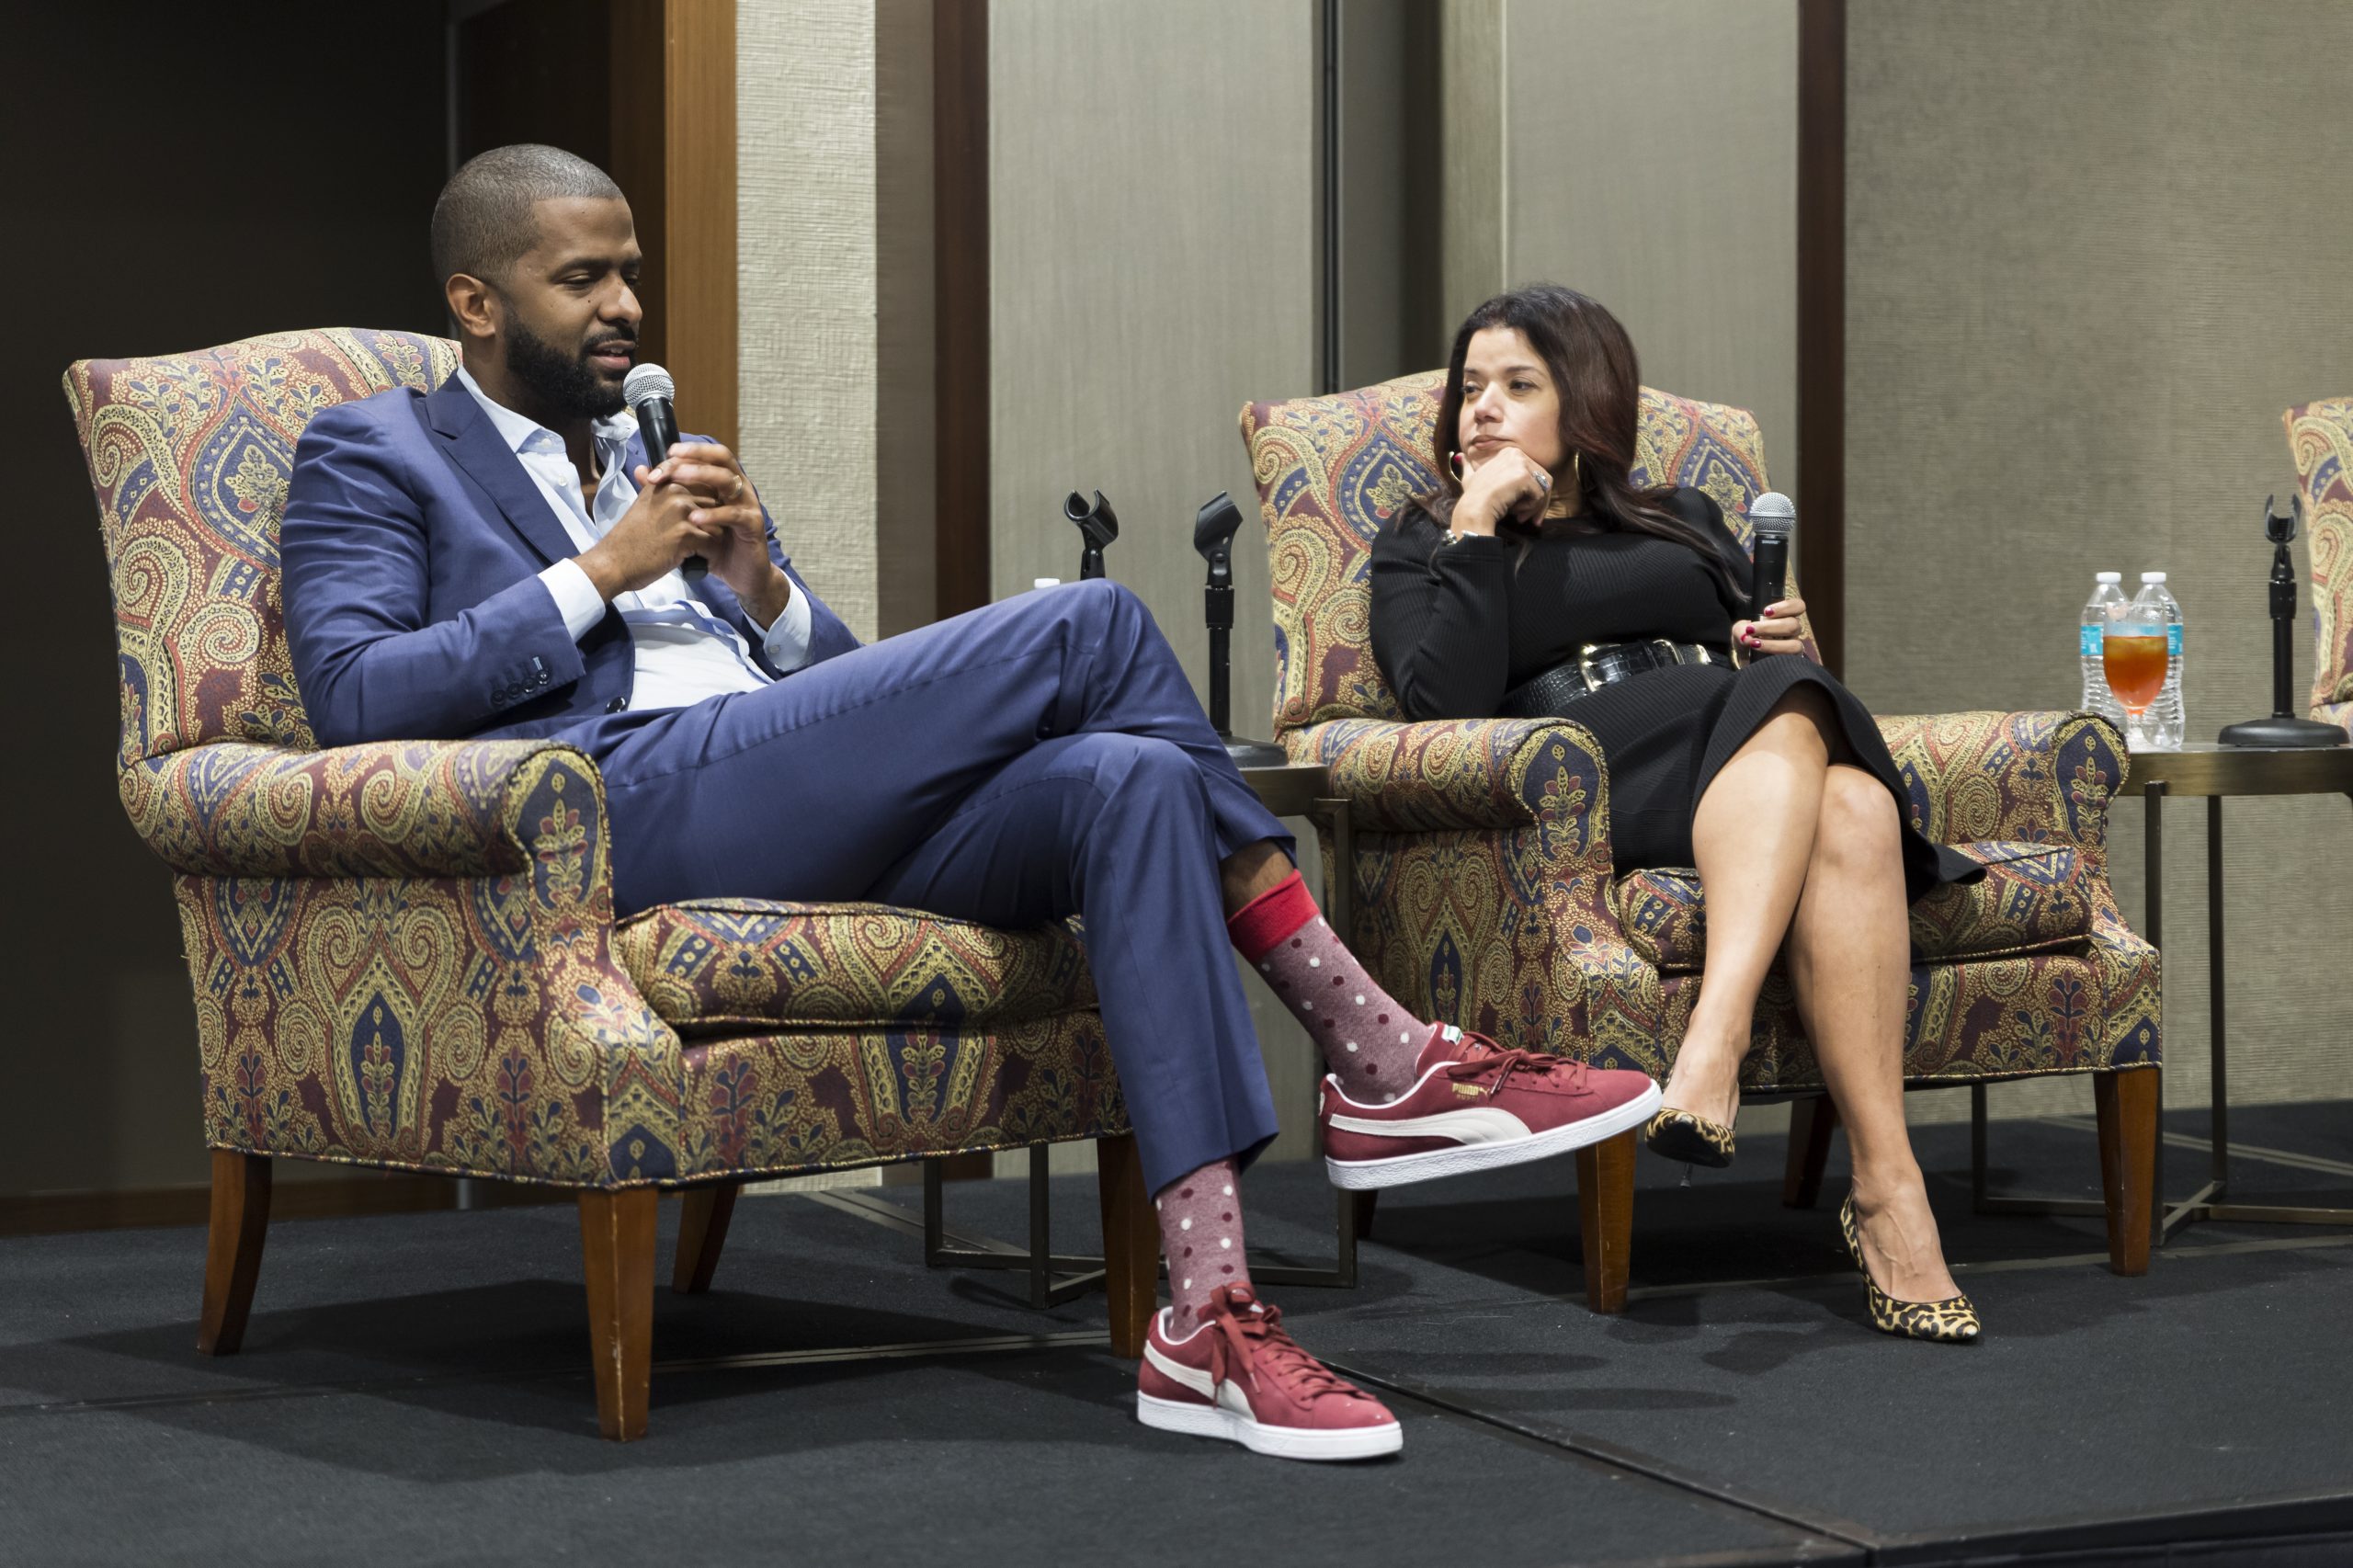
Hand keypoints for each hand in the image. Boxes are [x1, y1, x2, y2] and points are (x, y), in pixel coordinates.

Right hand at [575, 470, 719, 599]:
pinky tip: (697, 558)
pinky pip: (714, 542)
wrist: (615, 561)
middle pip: (716, 502)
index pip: (705, 483)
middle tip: (699, 536)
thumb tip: (645, 468)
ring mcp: (682, 512)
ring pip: (719, 522)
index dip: (706, 502)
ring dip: (713, 538)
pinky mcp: (686, 534)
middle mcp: (676, 491)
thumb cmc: (630, 536)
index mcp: (667, 481)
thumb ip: (650, 485)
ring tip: (698, 548)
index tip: (697, 518)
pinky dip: (710, 553)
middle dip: (712, 520)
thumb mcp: (641, 503)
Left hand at [644, 441, 791, 623]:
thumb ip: (666, 494)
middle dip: (694, 457)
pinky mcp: (753, 525)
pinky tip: (694, 518)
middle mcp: (739, 487)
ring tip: (678, 480)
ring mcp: (748, 504)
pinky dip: (714, 515)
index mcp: (724, 482)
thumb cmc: (716, 545)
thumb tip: (641, 471)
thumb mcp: (688, 518)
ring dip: (702, 476)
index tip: (665, 455)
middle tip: (670, 462)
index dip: (687, 452)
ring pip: (728, 481)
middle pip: (720, 459)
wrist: (742, 574)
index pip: (707, 456)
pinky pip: (734, 515)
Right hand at [1453, 446, 1552, 533]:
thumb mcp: (1469, 477)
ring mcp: (1522, 464)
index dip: (1529, 494)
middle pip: (1541, 480)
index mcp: (1509, 452)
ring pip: (1542, 488)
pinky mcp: (1526, 477)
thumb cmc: (1472, 496)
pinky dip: (1530, 508)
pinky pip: (1539, 495)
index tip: (1521, 512)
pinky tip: (1515, 512)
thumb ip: (1468, 467)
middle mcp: (1517, 454)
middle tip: (1526, 519)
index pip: (1532, 474)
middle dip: (1536, 503)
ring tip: (1520, 517)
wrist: (1474, 508)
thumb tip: (1459, 456)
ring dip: (1533, 507)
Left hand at [1733, 598, 1806, 656]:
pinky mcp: (1792, 660)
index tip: (1766, 612)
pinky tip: (1760, 652)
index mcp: (1785, 616)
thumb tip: (1746, 637)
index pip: (1798, 606)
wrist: (1745, 657)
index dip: (1786, 607)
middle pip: (1793, 624)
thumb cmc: (1748, 638)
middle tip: (1751, 630)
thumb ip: (1741, 630)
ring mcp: (1794, 646)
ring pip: (1794, 644)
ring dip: (1772, 644)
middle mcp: (1793, 630)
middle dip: (1769, 627)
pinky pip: (1790, 658)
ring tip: (1754, 643)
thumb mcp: (1740, 630)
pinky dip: (1774, 654)